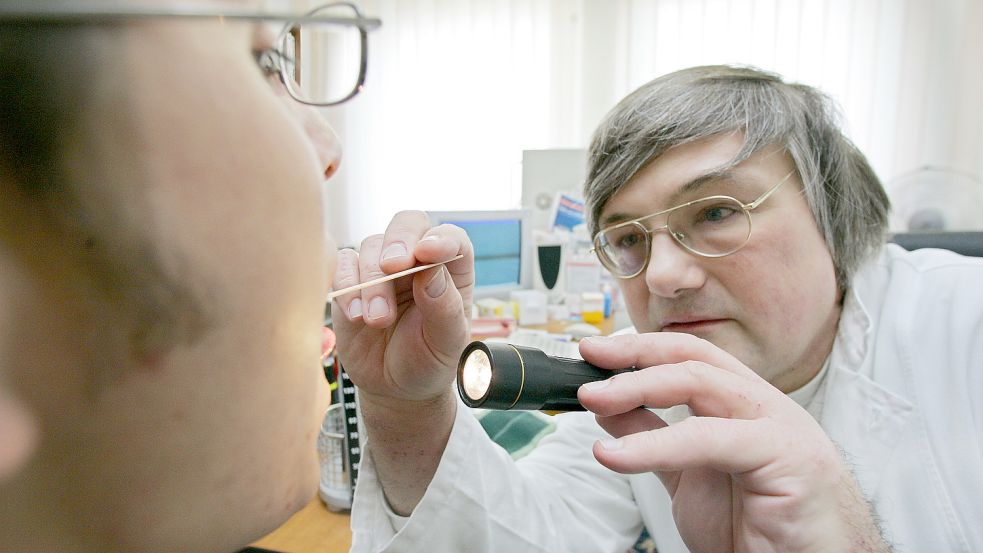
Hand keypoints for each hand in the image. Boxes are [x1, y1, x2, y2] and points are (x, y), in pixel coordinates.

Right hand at [331, 210, 473, 405]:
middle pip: (408, 224)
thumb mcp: (446, 343)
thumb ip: (444, 307)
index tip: (429, 252)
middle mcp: (417, 261)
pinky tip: (354, 315)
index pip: (452, 238)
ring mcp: (381, 268)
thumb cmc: (428, 361)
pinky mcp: (351, 281)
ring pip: (371, 247)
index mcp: (451, 271)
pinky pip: (342, 264)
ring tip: (378, 320)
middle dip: (398, 242)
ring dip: (373, 282)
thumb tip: (431, 271)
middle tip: (392, 267)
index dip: (441, 238)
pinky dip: (345, 284)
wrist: (393, 388)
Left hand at [577, 332, 888, 552]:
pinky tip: (617, 455)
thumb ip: (653, 439)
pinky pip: (710, 437)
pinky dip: (656, 444)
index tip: (593, 352)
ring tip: (594, 400)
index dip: (638, 348)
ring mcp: (780, 426)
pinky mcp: (788, 456)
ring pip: (700, 382)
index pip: (689, 357)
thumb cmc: (767, 534)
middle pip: (693, 358)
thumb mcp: (690, 478)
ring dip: (637, 386)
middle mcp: (764, 407)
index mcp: (744, 408)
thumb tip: (609, 409)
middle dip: (633, 356)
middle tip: (587, 366)